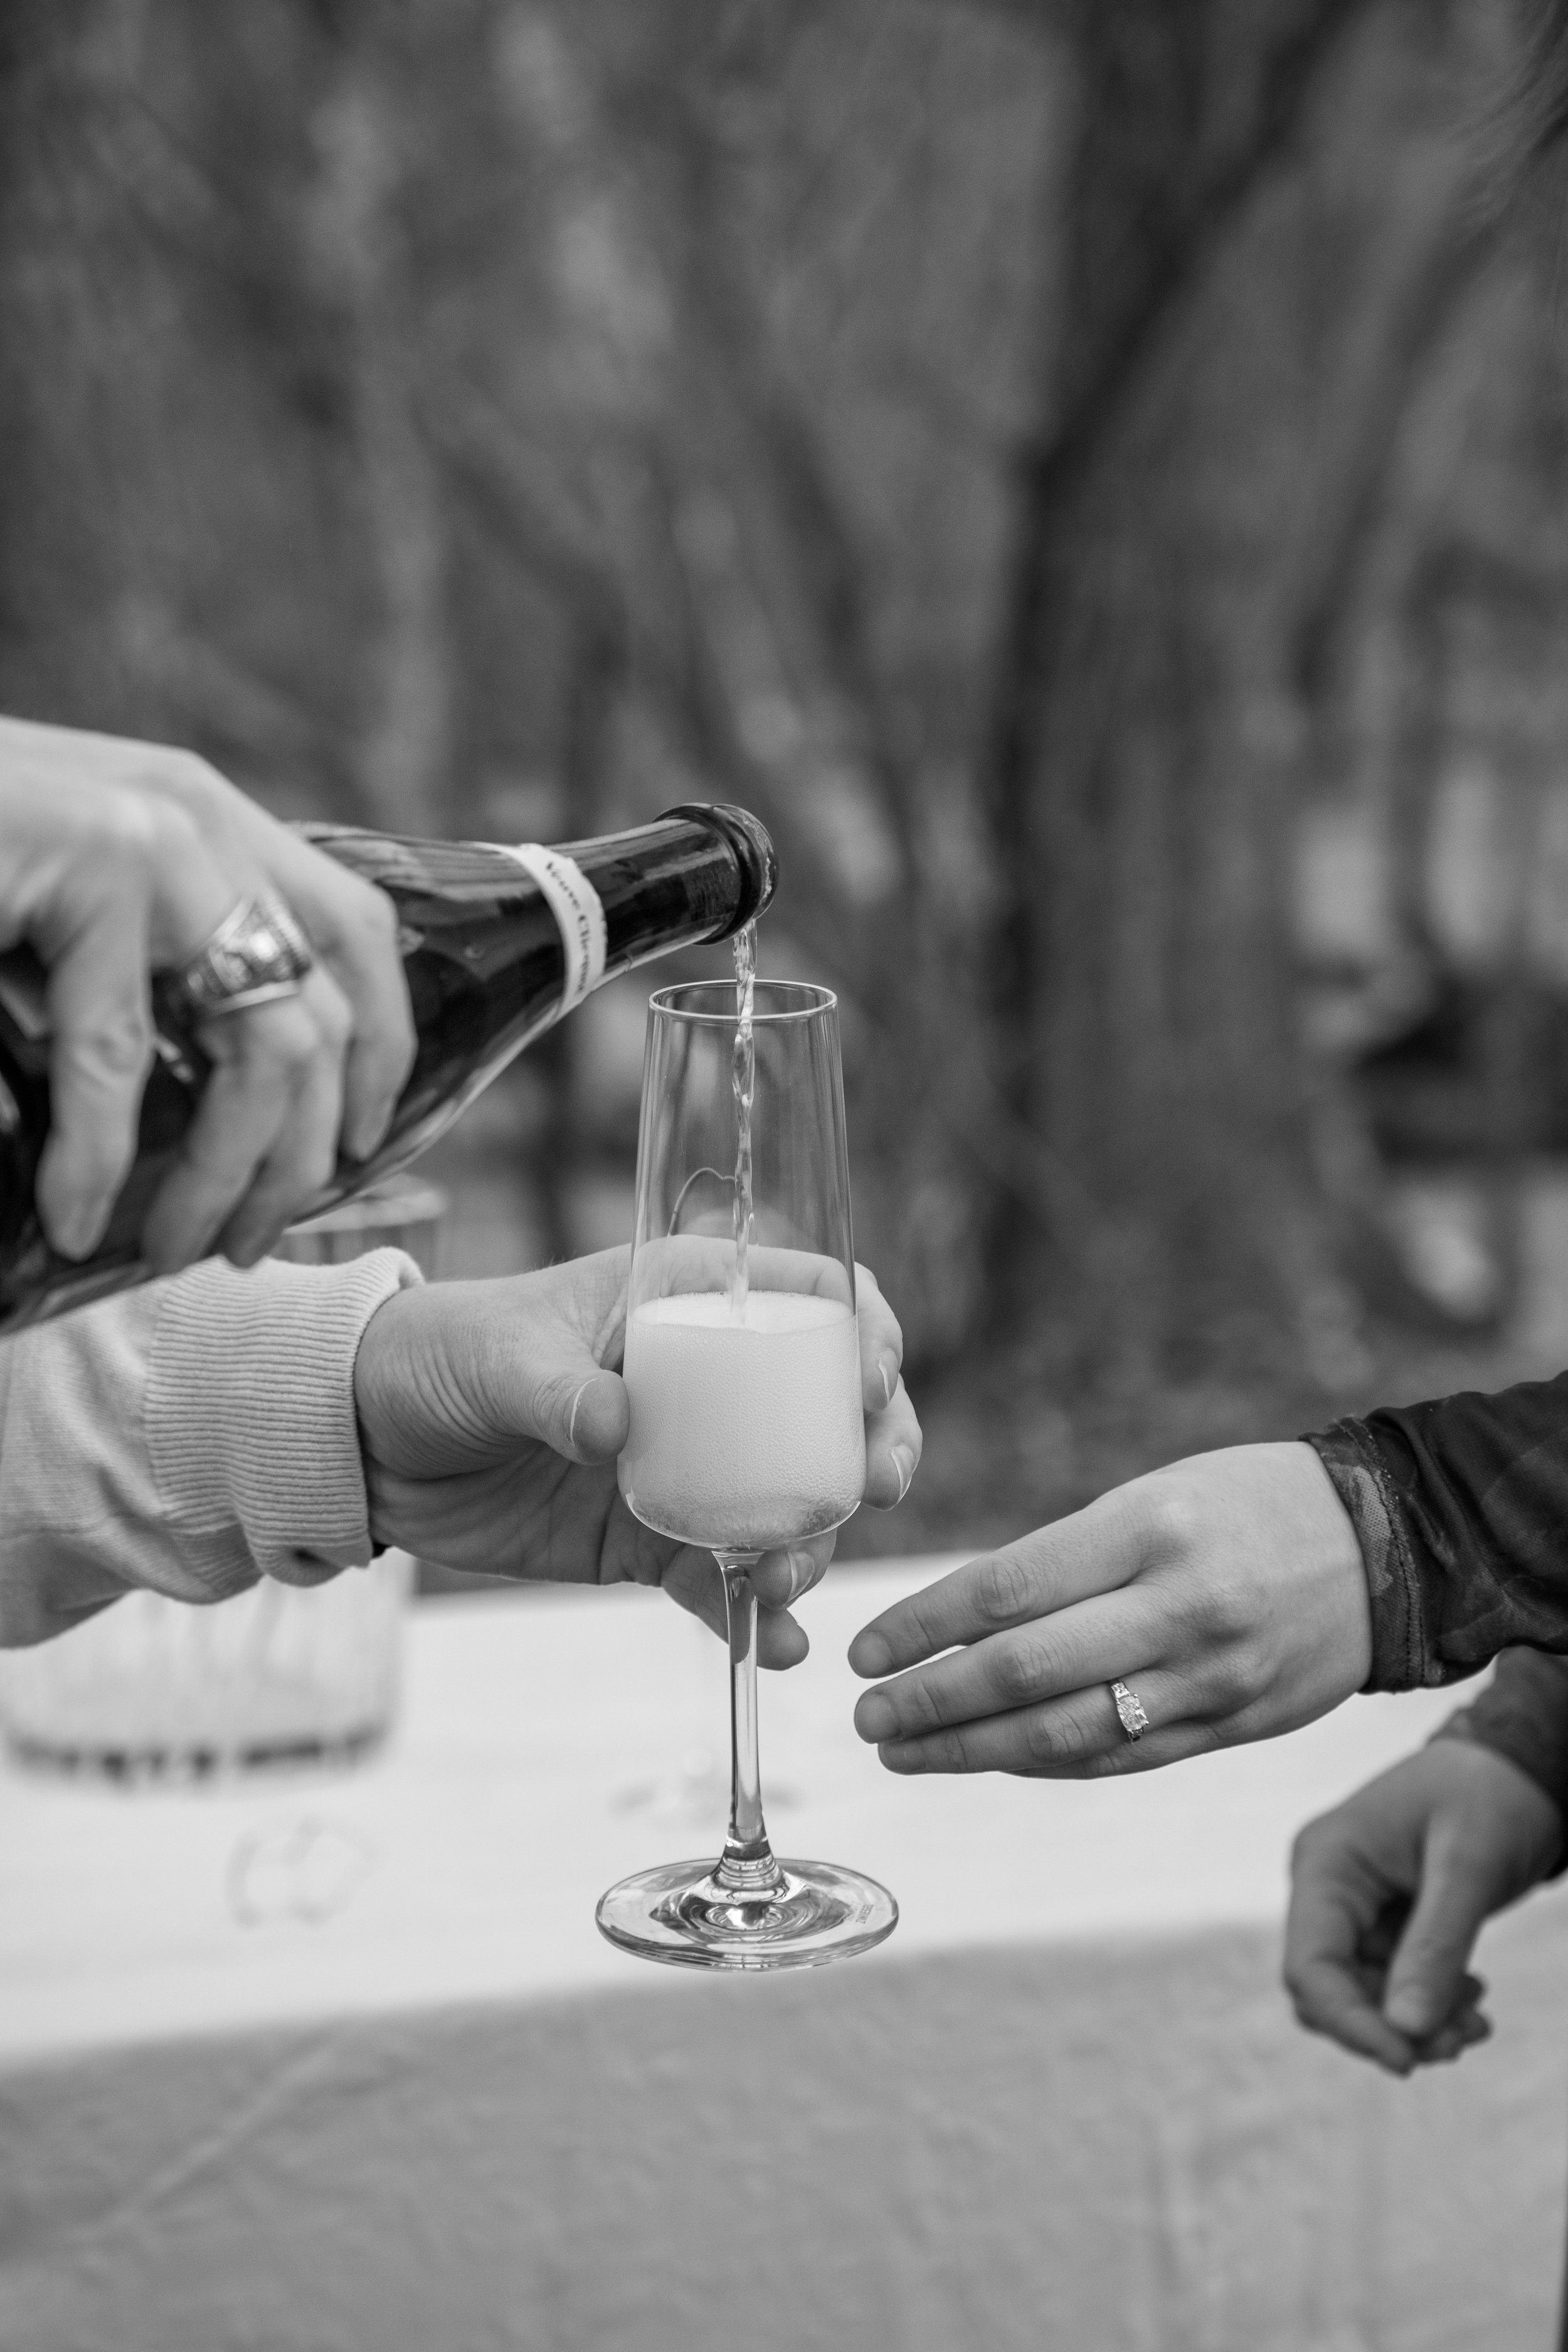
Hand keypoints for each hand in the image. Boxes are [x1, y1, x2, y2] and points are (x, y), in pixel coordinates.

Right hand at [0, 717, 414, 1271]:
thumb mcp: (67, 918)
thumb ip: (147, 974)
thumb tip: (214, 1117)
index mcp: (208, 821)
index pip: (355, 933)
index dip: (379, 1047)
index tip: (357, 1145)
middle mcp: (201, 820)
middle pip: (324, 1016)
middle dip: (299, 1155)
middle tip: (246, 1240)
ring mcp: (157, 839)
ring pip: (261, 1048)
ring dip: (222, 1173)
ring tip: (177, 1248)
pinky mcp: (93, 867)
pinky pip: (119, 1055)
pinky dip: (97, 1157)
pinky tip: (75, 1220)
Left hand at [353, 1249, 921, 1664]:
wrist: (370, 1446)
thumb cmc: (439, 1357)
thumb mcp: (498, 1357)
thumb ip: (559, 1391)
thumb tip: (616, 1429)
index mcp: (686, 1303)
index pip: (811, 1297)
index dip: (863, 1330)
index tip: (871, 1381)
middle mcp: (710, 1386)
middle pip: (829, 1410)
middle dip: (874, 1448)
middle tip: (878, 1487)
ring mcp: (692, 1468)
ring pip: (793, 1504)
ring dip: (815, 1542)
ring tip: (788, 1579)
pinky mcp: (654, 1543)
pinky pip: (725, 1581)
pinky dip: (756, 1617)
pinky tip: (777, 1647)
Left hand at [848, 1440, 1369, 1774]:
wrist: (1387, 1544)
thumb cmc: (1246, 1503)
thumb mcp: (1153, 1497)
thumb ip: (1067, 1562)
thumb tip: (961, 1622)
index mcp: (1148, 1529)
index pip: (1008, 1589)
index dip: (924, 1626)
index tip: (865, 1651)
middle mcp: (1179, 1607)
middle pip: (1024, 1671)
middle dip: (930, 1701)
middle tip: (868, 1714)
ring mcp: (1211, 1677)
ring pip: (1066, 1733)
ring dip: (971, 1750)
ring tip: (905, 1750)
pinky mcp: (1235, 1726)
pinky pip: (1121, 1758)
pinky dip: (1046, 1765)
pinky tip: (992, 1761)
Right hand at [1285, 1740, 1562, 2073]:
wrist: (1516, 1767)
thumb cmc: (1488, 1797)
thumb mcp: (1468, 1868)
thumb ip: (1434, 1947)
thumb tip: (1406, 2032)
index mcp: (1326, 1863)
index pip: (1311, 1966)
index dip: (1350, 2024)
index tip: (1410, 2061)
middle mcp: (1326, 1887)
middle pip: (1330, 1991)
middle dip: (1391, 2027)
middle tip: (1464, 2038)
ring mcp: (1352, 1906)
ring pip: (1361, 1997)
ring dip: (1415, 2022)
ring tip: (1477, 2018)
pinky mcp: (1381, 1921)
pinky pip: (1388, 1984)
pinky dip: (1428, 2005)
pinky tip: (1471, 1997)